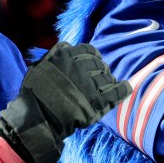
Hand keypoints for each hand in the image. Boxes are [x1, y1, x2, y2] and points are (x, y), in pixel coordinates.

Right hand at [0, 43, 130, 162]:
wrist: (39, 117)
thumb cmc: (36, 93)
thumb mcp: (40, 66)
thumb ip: (55, 54)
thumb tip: (68, 44)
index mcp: (67, 56)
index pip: (88, 50)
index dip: (92, 56)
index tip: (93, 61)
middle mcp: (81, 68)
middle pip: (99, 64)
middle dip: (100, 69)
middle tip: (98, 77)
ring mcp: (91, 85)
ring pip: (108, 77)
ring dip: (108, 80)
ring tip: (107, 85)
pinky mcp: (98, 102)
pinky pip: (117, 92)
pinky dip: (123, 88)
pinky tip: (127, 87)